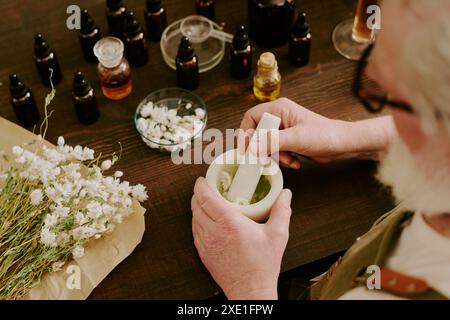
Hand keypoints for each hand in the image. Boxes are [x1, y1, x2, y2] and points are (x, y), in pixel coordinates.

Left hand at [191, 177, 291, 299]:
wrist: (251, 290)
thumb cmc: (263, 264)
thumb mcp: (278, 234)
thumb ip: (282, 210)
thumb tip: (285, 194)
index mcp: (229, 222)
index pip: (206, 197)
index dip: (201, 185)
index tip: (202, 179)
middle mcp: (214, 231)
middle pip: (196, 206)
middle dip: (198, 194)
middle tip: (204, 188)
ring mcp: (206, 243)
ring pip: (194, 219)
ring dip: (197, 208)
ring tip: (205, 202)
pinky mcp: (203, 253)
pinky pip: (195, 232)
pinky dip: (197, 222)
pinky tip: (205, 221)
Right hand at [240, 97, 394, 167]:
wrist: (343, 145)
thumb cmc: (325, 135)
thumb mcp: (295, 138)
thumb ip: (271, 142)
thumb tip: (251, 148)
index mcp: (279, 109)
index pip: (251, 117)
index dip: (246, 133)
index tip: (246, 149)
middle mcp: (279, 117)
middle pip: (257, 133)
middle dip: (263, 148)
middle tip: (267, 158)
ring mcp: (284, 130)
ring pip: (266, 145)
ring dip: (275, 156)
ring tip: (289, 159)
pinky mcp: (289, 141)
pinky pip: (276, 152)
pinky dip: (283, 159)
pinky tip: (295, 162)